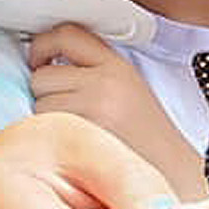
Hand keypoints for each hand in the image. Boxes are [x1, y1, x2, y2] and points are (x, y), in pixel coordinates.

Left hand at [27, 23, 193, 183]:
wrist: (170, 173)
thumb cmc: (146, 138)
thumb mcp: (127, 89)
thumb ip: (92, 70)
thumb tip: (43, 62)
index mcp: (118, 66)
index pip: (66, 34)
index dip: (43, 46)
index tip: (40, 61)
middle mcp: (105, 82)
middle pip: (42, 75)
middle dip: (45, 92)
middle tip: (66, 109)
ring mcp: (93, 109)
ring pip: (37, 103)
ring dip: (45, 117)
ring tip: (74, 130)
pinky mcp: (81, 135)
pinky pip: (43, 128)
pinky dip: (49, 137)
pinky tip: (71, 145)